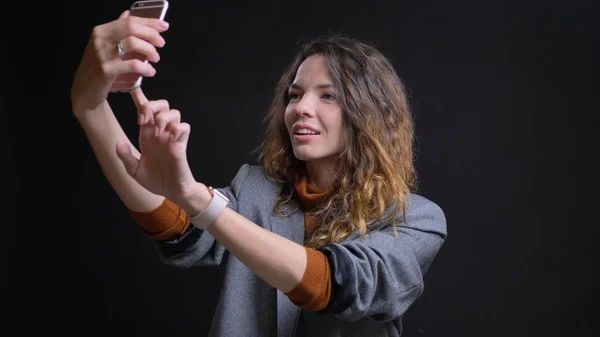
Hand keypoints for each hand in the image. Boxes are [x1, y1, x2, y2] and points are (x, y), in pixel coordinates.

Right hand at [70, 10, 167, 116]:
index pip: (129, 20)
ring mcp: (102, 54)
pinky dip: (146, 68)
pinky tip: (151, 71)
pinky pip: (132, 65)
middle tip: (161, 43)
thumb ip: (117, 30)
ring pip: (132, 43)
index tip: (163, 26)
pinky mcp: (107, 70)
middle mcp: (100, 39)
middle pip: (131, 28)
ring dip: (149, 50)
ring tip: (156, 58)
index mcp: (101, 31)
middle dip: (151, 34)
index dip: (149, 22)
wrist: (86, 90)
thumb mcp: (105, 46)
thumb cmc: (98, 67)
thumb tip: (128, 13)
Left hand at [115, 88, 198, 203]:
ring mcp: (172, 137)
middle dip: (152, 106)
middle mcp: (160, 133)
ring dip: (163, 118)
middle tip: (143, 119)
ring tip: (157, 131)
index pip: (144, 112)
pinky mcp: (182, 144)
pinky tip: (170, 137)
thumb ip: (126, 157)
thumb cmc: (155, 181)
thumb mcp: (134, 170)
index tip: (133, 90)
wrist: (171, 192)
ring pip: (174, 112)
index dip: (140, 99)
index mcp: (147, 135)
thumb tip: (118, 143)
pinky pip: (184, 127)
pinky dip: (177, 128)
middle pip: (161, 106)